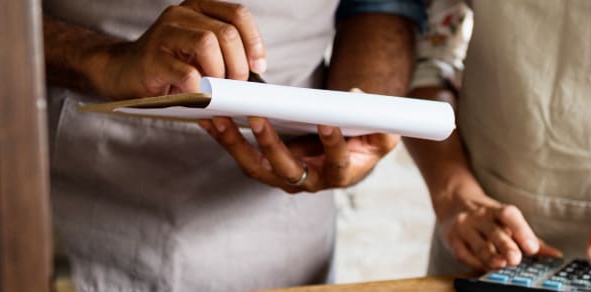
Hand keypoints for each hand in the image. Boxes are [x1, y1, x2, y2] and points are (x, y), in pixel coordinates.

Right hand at [85, 0, 266, 97]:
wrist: (124, 74)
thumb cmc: (169, 68)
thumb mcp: (200, 56)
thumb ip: (226, 59)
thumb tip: (256, 82)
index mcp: (197, 9)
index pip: (237, 15)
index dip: (254, 41)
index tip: (258, 66)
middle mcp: (181, 14)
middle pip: (225, 32)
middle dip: (238, 64)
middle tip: (235, 85)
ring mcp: (164, 33)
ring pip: (207, 43)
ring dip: (219, 72)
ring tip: (215, 89)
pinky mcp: (152, 58)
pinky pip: (186, 72)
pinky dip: (199, 88)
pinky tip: (196, 94)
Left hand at [196, 110, 397, 192]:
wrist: (344, 157)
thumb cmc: (362, 145)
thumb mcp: (381, 138)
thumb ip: (381, 129)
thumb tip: (359, 99)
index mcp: (338, 174)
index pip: (336, 163)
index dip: (333, 145)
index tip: (327, 124)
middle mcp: (307, 181)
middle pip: (285, 169)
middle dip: (270, 145)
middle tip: (258, 118)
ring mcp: (282, 176)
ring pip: (255, 166)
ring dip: (235, 143)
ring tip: (219, 119)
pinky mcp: (264, 166)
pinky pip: (241, 154)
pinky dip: (224, 137)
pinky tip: (209, 119)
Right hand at [437, 181, 560, 270]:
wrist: (453, 202)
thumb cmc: (488, 217)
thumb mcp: (507, 221)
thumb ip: (529, 238)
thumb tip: (555, 254)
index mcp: (497, 210)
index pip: (509, 216)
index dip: (522, 231)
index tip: (532, 248)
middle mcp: (480, 216)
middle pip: (494, 231)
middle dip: (505, 245)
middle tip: (516, 259)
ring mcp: (464, 227)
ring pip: (478, 243)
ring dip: (489, 255)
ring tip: (500, 264)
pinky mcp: (452, 240)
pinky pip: (463, 253)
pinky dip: (475, 262)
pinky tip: (484, 268)